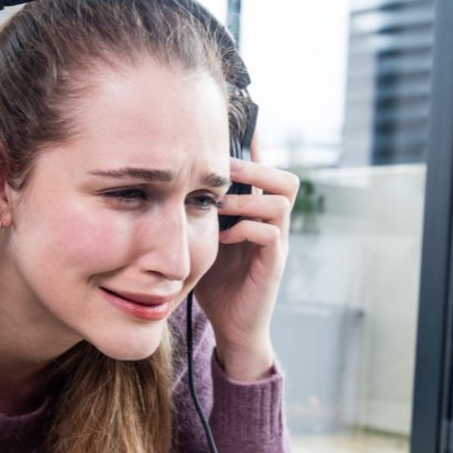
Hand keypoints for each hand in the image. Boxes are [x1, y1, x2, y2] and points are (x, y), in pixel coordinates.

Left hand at [194, 141, 299, 380]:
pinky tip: (224, 237)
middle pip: (285, 179)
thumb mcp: (203, 239)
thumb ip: (197, 212)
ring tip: (220, 205)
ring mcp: (276, 244)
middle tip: (223, 171)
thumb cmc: (216, 282)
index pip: (265, 170)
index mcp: (257, 214)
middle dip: (254, 169)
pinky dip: (247, 229)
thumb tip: (166, 181)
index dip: (254, 147)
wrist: (231, 326)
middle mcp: (273, 224)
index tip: (231, 126)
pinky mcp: (273, 265)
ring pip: (281, 200)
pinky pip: (271, 234)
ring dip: (248, 198)